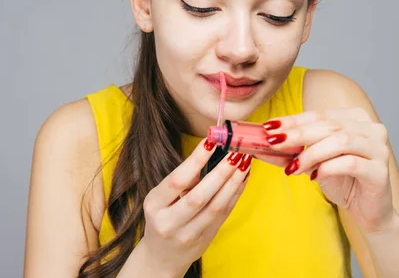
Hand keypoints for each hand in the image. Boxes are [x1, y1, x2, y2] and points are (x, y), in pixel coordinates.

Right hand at [140, 138, 251, 274]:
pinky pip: (224, 213)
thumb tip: (211, 153)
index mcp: (154, 206)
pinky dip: (236, 193)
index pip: (177, 180)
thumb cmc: (161, 217)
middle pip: (200, 196)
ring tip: (245, 162)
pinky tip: (243, 178)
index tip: (211, 141)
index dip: (196, 160)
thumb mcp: (160, 198)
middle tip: (235, 152)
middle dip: (221, 172)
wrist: (161, 257)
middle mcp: (169, 223)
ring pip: (216, 206)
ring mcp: (189, 234)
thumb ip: (183, 180)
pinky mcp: (206, 239)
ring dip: (233, 182)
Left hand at [262, 108, 394, 233]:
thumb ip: (291, 152)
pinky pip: (350, 163)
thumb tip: (261, 145)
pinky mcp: (381, 170)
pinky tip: (314, 177)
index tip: (269, 126)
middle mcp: (371, 128)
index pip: (319, 114)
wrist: (368, 211)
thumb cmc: (343, 181)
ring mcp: (379, 148)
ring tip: (293, 167)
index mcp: (355, 118)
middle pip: (329, 125)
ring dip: (311, 153)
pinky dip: (328, 168)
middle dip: (297, 134)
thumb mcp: (313, 162)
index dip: (293, 120)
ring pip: (340, 141)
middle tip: (274, 142)